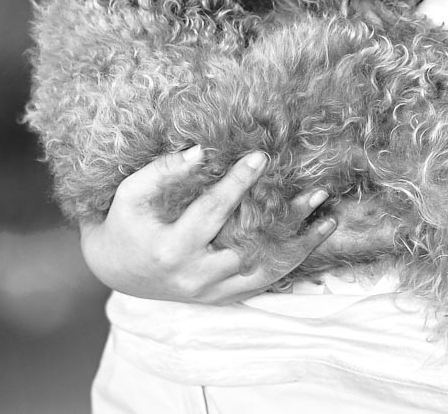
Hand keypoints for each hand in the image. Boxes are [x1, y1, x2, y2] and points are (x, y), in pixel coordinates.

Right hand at [79, 146, 337, 302]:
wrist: (117, 268)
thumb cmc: (126, 222)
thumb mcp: (131, 194)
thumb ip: (162, 172)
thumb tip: (202, 151)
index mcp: (171, 248)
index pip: (211, 212)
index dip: (238, 184)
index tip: (262, 157)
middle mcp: (195, 275)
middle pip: (250, 245)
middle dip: (285, 218)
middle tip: (316, 191)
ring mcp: (210, 291)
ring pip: (264, 269)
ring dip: (299, 245)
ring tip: (329, 218)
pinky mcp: (221, 296)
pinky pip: (263, 282)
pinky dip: (290, 262)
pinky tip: (313, 239)